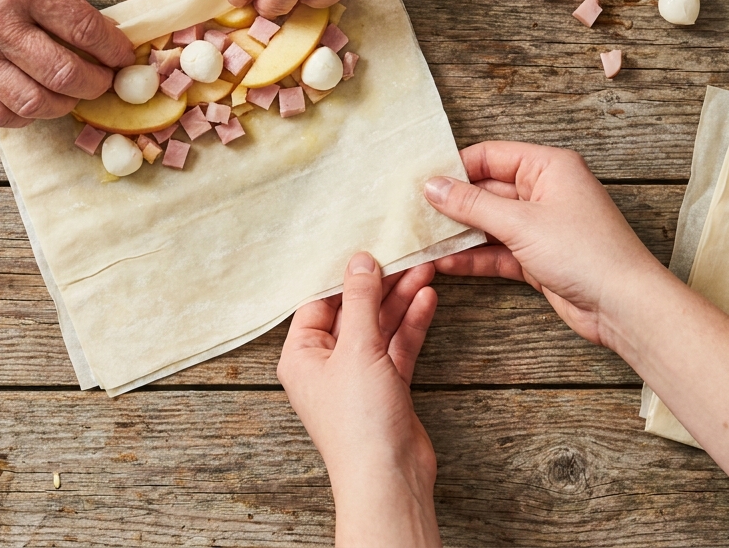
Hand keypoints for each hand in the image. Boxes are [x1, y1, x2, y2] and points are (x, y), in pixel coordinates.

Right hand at [0, 0, 134, 126]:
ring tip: (72, 96)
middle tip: (104, 82)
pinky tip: (33, 106)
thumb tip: (95, 33)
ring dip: (63, 106)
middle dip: (96, 85)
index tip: (124, 58)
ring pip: (32, 102)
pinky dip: (20, 117)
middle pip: (65, 75)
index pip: (86, 32)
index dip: (114, 52)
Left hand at [278, 253, 441, 547]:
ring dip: (401, 300)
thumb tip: (359, 261)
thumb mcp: (357, 348)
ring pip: (379, 327)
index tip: (369, 249)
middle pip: (352, 311)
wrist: (388, 477)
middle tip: (405, 255)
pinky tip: (427, 299)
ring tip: (425, 269)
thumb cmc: (359, 421)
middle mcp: (325, 364)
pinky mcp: (385, 388)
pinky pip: (397, 347)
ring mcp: (356, 377)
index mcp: (301, 354)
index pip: (319, 302)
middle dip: (380, 285)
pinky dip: (412, 324)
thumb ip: (359, 300)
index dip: (344, 276)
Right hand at [423, 142, 670, 348]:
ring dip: (458, 232)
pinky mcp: (537, 258)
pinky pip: (497, 251)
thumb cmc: (585, 252)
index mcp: (548, 167)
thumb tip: (433, 186)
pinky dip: (473, 256)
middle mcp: (544, 191)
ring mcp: (541, 226)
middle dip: (451, 203)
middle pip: (486, 190)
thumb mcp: (521, 222)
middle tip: (413, 211)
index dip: (454, 167)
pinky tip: (444, 261)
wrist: (622, 304)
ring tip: (421, 238)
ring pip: (489, 223)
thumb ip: (472, 204)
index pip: (490, 156)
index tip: (420, 180)